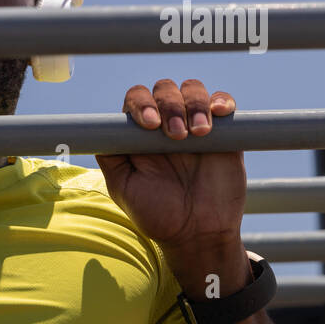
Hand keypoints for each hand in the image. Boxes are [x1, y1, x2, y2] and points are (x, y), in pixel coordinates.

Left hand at [96, 78, 245, 256]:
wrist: (198, 234)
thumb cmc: (158, 214)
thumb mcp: (124, 188)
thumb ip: (110, 157)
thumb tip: (100, 130)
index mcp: (140, 133)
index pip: (137, 99)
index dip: (142, 103)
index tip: (150, 124)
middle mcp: (166, 123)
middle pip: (164, 89)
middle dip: (169, 105)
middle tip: (176, 136)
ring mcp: (195, 124)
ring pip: (193, 89)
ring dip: (195, 103)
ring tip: (199, 133)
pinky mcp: (224, 131)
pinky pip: (223, 102)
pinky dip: (222, 100)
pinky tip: (219, 113)